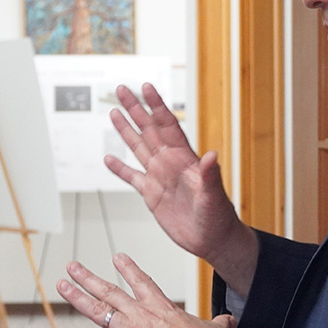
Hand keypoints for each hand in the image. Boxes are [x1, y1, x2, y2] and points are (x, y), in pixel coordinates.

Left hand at [55, 254, 235, 327]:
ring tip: (61, 285)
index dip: (129, 269)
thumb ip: (218, 324)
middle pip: (110, 291)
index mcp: (160, 307)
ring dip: (77, 297)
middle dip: (89, 278)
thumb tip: (229, 321)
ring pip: (97, 309)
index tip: (118, 257)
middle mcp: (140, 313)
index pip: (142, 282)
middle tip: (73, 267)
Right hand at [106, 83, 252, 274]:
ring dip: (126, 131)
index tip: (146, 87)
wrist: (212, 240)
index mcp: (184, 159)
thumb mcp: (214, 196)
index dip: (156, 105)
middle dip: (135, 108)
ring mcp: (160, 177)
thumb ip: (211, 175)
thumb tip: (212, 155)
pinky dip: (120, 169)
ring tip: (114, 113)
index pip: (167, 125)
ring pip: (138, 148)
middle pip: (148, 129)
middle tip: (122, 89)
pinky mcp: (152, 195)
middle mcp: (169, 163)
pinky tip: (109, 159)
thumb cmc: (219, 217)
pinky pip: (132, 177)